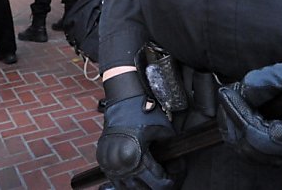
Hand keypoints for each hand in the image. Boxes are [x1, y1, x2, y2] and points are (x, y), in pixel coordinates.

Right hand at [96, 71, 175, 188]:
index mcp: (135, 156)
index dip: (170, 179)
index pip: (157, 180)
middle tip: (167, 182)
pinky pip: (117, 182)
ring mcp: (110, 165)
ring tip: (153, 183)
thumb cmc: (141, 112)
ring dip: (142, 188)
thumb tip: (177, 165)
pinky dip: (128, 185)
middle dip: (157, 187)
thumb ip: (170, 149)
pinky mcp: (104, 163)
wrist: (121, 101)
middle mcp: (120, 164)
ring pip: (129, 189)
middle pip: (143, 189)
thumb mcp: (162, 130)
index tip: (175, 176)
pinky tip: (138, 183)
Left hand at [216, 39, 281, 167]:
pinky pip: (246, 148)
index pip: (265, 138)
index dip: (242, 116)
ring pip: (246, 150)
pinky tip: (235, 109)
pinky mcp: (273, 150)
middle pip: (252, 148)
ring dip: (232, 125)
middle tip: (227, 94)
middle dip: (234, 120)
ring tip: (232, 99)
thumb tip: (247, 89)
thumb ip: (272, 78)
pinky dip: (234, 129)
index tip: (228, 93)